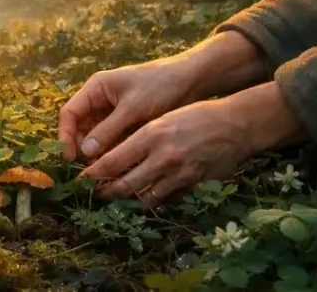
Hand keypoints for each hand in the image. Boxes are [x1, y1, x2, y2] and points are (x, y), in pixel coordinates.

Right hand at [58, 31, 264, 162]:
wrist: (191, 81)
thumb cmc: (159, 86)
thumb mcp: (132, 108)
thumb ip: (108, 129)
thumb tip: (85, 152)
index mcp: (96, 89)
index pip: (70, 113)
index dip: (65, 135)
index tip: (70, 158)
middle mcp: (100, 101)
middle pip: (80, 128)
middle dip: (82, 148)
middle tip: (90, 171)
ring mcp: (113, 113)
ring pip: (96, 138)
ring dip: (97, 154)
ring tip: (104, 173)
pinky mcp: (127, 124)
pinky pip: (113, 142)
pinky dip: (113, 154)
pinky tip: (118, 168)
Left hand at [79, 82, 309, 205]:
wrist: (234, 125)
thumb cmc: (195, 115)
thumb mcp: (162, 119)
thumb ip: (139, 138)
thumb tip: (113, 154)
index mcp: (151, 135)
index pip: (112, 161)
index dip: (93, 173)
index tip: (82, 177)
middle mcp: (162, 157)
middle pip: (124, 184)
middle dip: (106, 191)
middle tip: (97, 192)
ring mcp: (178, 174)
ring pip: (144, 197)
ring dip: (128, 200)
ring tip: (118, 198)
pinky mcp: (192, 185)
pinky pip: (166, 199)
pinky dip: (153, 200)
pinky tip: (145, 196)